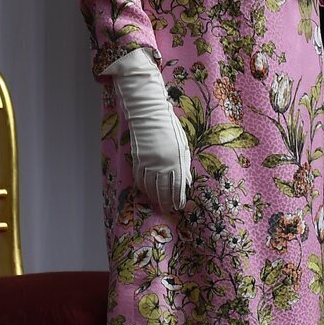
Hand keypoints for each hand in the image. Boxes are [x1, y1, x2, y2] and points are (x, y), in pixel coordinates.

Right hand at [106, 50, 190, 212]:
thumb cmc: (170, 128)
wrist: (149, 114)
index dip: (178, 198)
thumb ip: (184, 164)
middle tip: (169, 210)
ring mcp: (148, 162)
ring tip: (159, 204)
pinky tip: (147, 192)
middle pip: (163, 190)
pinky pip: (140, 179)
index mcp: (176, 159)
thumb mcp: (183, 145)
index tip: (179, 207)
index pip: (177, 185)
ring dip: (155, 197)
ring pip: (150, 187)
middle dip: (166, 202)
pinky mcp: (137, 160)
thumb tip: (186, 182)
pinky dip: (143, 188)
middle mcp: (161, 163)